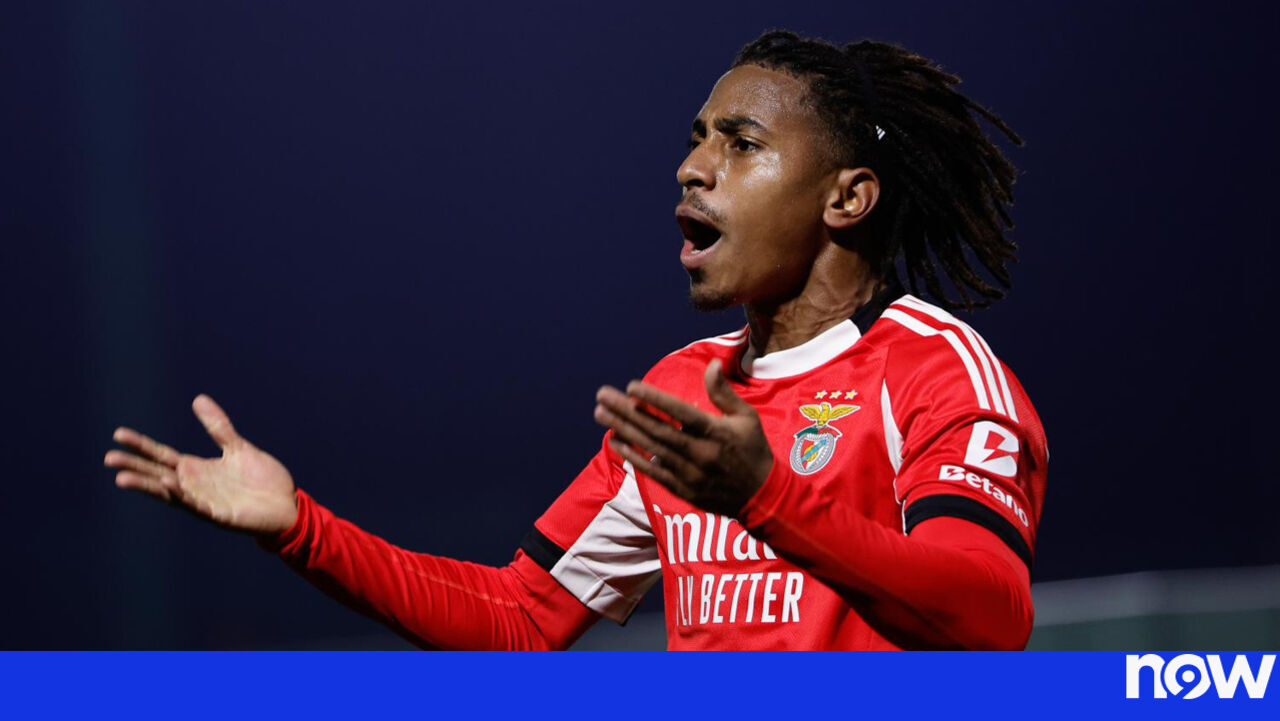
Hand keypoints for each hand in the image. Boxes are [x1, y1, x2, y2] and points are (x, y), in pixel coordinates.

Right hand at [104, 394, 298, 535]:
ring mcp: (205, 501)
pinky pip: (196, 504)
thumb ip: (217, 426)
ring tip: (122, 478)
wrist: (287, 505)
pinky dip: (182, 495)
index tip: (118, 434)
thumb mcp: (237, 447)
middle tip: (108, 458)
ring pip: (169, 492)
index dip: (141, 445)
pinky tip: (168, 484)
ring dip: (147, 485)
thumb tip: (198, 399)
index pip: (162, 455)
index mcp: (197, 469)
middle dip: (134, 466)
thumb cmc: (262, 480)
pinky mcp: (219, 514)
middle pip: (158, 473)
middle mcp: (195, 485)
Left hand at [593, 359, 772, 516]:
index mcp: (716, 432)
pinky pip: (653, 472)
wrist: (762, 496)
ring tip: (601, 414)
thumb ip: (724, 393)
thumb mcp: (747, 417)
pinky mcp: (683, 489)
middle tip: (602, 396)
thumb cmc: (753, 450)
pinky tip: (615, 443)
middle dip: (627, 412)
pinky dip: (633, 457)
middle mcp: (700, 452)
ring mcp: (689, 473)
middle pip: (657, 429)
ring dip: (623, 430)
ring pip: (651, 448)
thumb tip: (712, 364)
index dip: (654, 399)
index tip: (631, 386)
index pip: (680, 413)